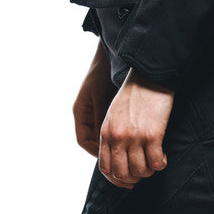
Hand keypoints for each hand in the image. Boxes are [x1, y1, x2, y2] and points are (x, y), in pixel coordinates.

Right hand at [73, 41, 118, 157]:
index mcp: (80, 112)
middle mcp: (86, 115)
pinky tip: (132, 136)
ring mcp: (96, 112)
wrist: (111, 55)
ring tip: (129, 150)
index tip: (111, 158)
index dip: (95, 152)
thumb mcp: (101, 96)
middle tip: (123, 158)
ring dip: (114, 144)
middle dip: (107, 151)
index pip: (83, 141)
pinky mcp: (107, 109)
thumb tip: (104, 140)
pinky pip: (111, 128)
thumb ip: (101, 116)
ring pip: (103, 136)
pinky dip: (120, 134)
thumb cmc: (103, 72)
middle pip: (93, 141)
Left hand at [99, 68, 172, 188]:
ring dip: (149, 171)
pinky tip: (164, 157)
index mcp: (106, 133)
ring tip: (155, 162)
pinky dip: (161, 164)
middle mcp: (117, 137)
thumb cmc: (134, 96)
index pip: (105, 168)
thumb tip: (120, 159)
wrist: (149, 77)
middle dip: (134, 178)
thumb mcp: (114, 116)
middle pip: (122, 173)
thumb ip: (112, 136)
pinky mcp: (152, 135)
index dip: (117, 180)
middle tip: (144, 172)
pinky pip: (156, 162)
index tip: (128, 182)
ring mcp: (134, 137)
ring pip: (140, 171)